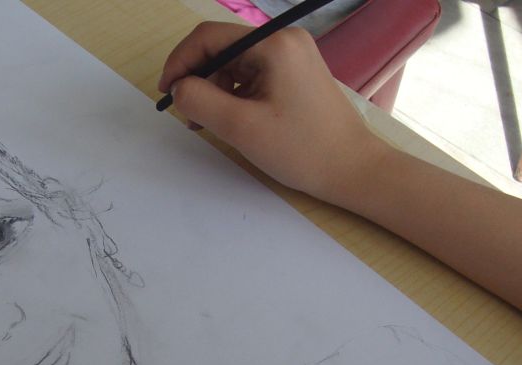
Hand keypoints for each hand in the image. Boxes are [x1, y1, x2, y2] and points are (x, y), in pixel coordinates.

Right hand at [158, 22, 389, 204]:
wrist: (354, 170)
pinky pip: (253, 76)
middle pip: (223, 50)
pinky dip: (235, 96)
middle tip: (188, 116)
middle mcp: (284, 40)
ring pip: (236, 65)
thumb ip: (199, 100)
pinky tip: (231, 121)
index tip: (167, 93)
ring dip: (215, 91)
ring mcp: (293, 56)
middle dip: (199, 80)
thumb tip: (179, 87)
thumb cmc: (302, 149)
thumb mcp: (240, 126)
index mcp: (273, 44)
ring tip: (209, 124)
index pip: (209, 37)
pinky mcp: (296, 74)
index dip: (180, 62)